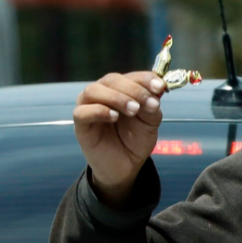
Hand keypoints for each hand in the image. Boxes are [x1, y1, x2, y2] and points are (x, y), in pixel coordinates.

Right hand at [73, 71, 165, 206]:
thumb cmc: (136, 139)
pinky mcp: (81, 124)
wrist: (127, 165)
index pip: (132, 76)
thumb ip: (152, 106)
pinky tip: (114, 117)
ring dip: (116, 97)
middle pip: (112, 80)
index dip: (146, 78)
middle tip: (148, 103)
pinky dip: (98, 110)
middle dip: (134, 89)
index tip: (160, 87)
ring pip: (93, 90)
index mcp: (122, 89)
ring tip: (134, 110)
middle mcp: (103, 93)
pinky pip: (82, 112)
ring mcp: (89, 107)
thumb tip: (157, 90)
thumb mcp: (150, 122)